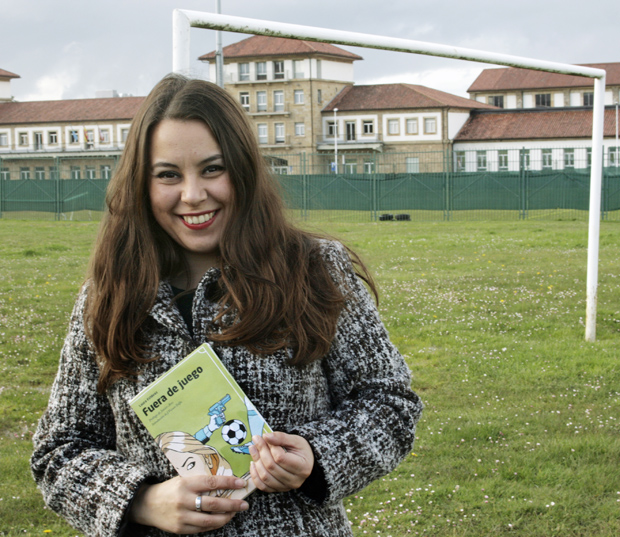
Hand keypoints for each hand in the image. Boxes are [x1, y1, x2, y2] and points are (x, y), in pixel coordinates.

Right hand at [129, 475, 248, 533]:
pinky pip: (202, 528)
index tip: (241, 483)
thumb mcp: (183, 479)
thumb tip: (226, 481)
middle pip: (213, 504)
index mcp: (186, 484)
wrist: (147, 504)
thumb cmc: (170, 489)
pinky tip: (222, 520)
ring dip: (225, 517)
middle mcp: (184, 500)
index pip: (212, 483)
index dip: (228, 483)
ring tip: (235, 513)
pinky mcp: (180, 529)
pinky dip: (214, 525)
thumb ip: (201, 481)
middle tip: (244, 504)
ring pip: (209, 520)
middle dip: (232, 505)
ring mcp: (182, 516)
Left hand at [249, 432, 313, 492]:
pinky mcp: (278, 490)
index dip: (270, 446)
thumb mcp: (295, 440)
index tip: (266, 436)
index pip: (280, 458)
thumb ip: (281, 437)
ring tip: (253, 449)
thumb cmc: (301, 450)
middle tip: (256, 439)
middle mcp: (295, 480)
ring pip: (265, 477)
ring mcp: (286, 487)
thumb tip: (266, 436)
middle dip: (261, 451)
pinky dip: (255, 475)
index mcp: (302, 467)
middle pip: (271, 466)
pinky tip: (253, 463)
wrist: (305, 463)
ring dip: (256, 461)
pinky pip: (262, 486)